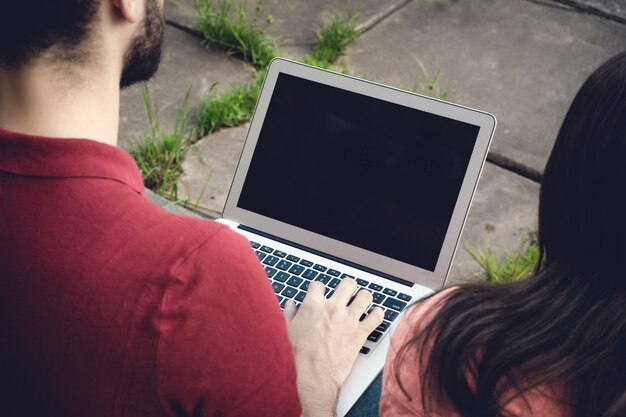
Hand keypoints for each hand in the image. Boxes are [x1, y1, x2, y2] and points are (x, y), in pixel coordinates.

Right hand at [283, 278, 383, 416]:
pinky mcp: (360, 333)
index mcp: (313, 305)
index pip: (319, 285)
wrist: (315, 374)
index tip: (321, 292)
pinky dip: (377, 315)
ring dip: (364, 297)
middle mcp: (333, 308)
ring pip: (365, 296)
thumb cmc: (300, 355)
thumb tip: (290, 304)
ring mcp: (348, 319)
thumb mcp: (289, 330)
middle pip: (347, 284)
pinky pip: (376, 318)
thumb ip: (289, 313)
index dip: (319, 288)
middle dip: (348, 286)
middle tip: (348, 292)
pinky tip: (375, 314)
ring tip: (362, 301)